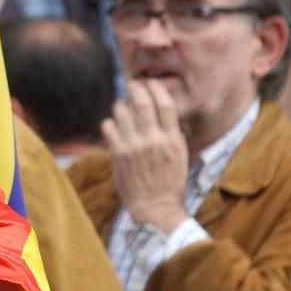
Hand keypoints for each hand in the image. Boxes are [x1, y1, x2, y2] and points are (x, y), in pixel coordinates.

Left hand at [101, 80, 188, 232]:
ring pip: (122, 111)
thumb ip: (176, 134)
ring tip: (121, 108)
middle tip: (132, 84)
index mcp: (173, 140)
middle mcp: (154, 140)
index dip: (157, 88)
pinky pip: (108, 127)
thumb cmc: (169, 182)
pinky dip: (109, 122)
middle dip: (136, 88)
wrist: (155, 208)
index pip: (165, 104)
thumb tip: (171, 115)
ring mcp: (134, 147)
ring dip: (120, 105)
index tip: (151, 83)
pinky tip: (113, 126)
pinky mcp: (118, 154)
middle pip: (143, 102)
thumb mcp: (181, 156)